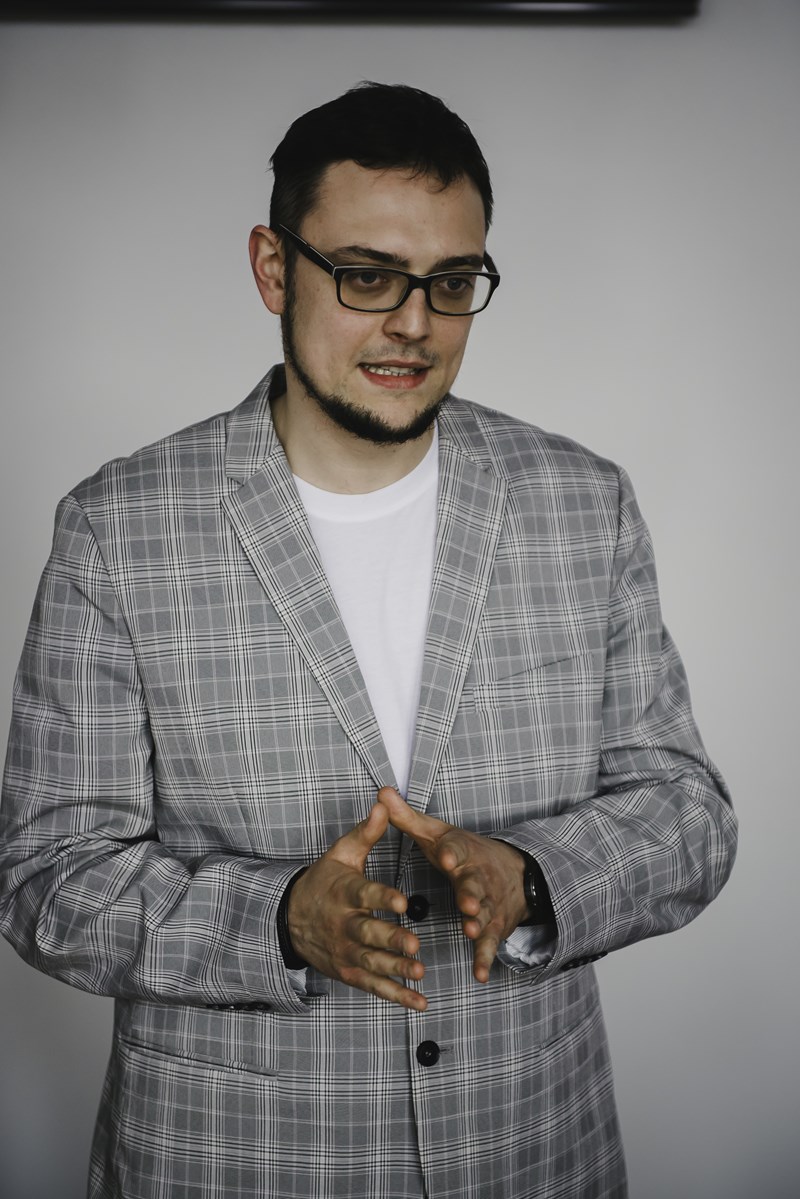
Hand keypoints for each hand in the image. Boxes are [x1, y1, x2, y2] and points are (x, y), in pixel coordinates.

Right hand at [287, 803, 426, 1010]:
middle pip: (369, 933)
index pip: (365, 894)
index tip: (403, 901)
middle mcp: (344, 924)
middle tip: (415, 943)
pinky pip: (373, 985)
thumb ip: (366, 833)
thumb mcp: (341, 854)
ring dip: (396, 969)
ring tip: (419, 972)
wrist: (290, 918)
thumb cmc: (325, 882)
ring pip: (373, 962)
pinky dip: (396, 995)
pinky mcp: (349, 971)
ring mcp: (346, 950)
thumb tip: (385, 804)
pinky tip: (419, 1002)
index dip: (383, 898)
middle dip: (392, 939)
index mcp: (345, 892)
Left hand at [377, 787, 529, 982]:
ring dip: (479, 923)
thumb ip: (407, 818)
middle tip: (467, 902)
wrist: (514, 870)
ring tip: (470, 929)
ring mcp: (489, 903)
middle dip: (472, 893)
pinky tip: (479, 973)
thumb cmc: (463, 852)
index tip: (447, 856)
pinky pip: (489, 943)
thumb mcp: (437, 833)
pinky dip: (485, 958)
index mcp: (462, 852)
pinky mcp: (494, 926)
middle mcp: (478, 878)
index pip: (459, 849)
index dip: (454, 853)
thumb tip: (381, 792)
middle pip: (476, 885)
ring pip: (485, 914)